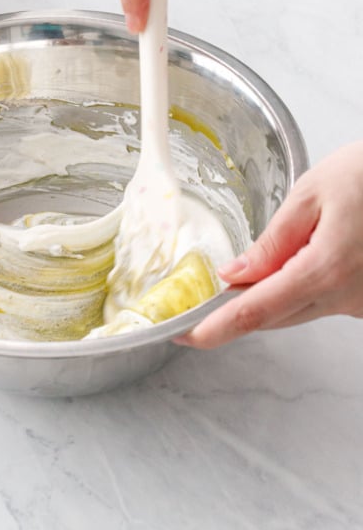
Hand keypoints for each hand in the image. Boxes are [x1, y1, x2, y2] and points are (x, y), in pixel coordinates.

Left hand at [175, 141, 362, 347]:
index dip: (216, 327)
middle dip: (236, 311)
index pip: (256, 311)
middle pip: (275, 316)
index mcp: (325, 270)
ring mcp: (360, 303)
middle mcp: (346, 296)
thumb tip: (234, 274)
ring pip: (298, 310)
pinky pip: (321, 301)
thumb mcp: (311, 194)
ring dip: (270, 296)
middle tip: (200, 304)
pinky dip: (298, 288)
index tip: (185, 335)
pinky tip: (294, 263)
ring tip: (248, 272)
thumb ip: (272, 240)